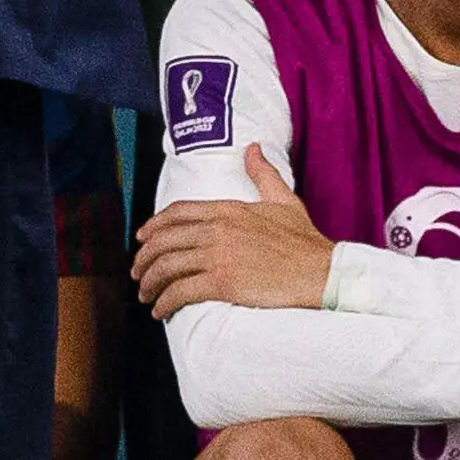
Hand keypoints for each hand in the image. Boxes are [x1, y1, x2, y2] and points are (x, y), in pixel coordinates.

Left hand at [133, 147, 335, 318]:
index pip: (177, 213)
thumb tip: (253, 148)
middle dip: (144, 258)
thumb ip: (263, 173)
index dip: (154, 226)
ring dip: (150, 283)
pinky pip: (181, 291)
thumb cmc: (304, 241)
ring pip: (167, 267)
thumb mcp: (283, 200)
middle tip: (138, 272)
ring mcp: (218, 256)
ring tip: (146, 295)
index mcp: (228, 209)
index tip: (142, 238)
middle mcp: (217, 230)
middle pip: (164, 241)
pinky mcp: (222, 283)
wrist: (321, 271)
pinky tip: (161, 310)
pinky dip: (165, 302)